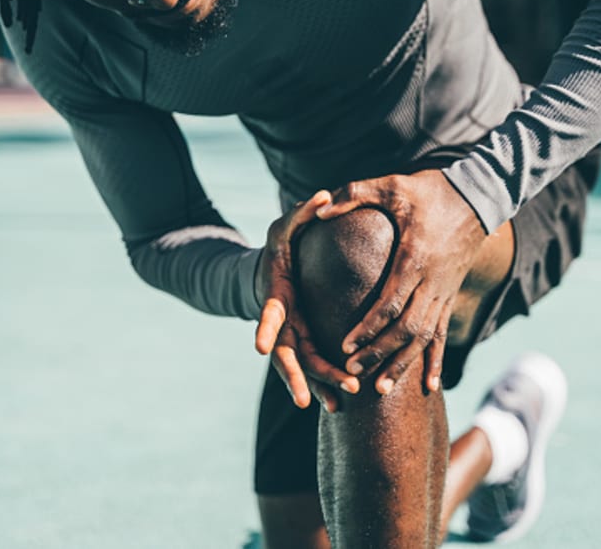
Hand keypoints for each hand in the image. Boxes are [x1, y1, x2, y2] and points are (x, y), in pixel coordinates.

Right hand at [255, 191, 360, 412]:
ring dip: (318, 385)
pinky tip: (340, 402)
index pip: (269, 313)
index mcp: (276, 294)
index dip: (266, 328)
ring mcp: (293, 334)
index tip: (260, 347)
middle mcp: (282, 320)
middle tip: (310, 396)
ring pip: (302, 366)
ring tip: (336, 406)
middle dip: (299, 374)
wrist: (275, 271)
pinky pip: (314, 366)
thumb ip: (302, 212)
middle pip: (286, 352)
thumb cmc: (281, 246)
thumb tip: (326, 195)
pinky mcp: (305, 340)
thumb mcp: (286, 225)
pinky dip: (324, 383)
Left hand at [316, 169, 486, 394]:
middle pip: (406, 328)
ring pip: (425, 337)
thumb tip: (320, 207)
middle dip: (379, 353)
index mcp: (415, 258)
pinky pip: (444, 334)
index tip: (345, 345)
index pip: (390, 303)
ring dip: (403, 363)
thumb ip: (355, 194)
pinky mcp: (450, 296)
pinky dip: (437, 361)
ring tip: (382, 388)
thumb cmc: (431, 190)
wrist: (479, 195)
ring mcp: (445, 292)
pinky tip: (431, 386)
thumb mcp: (392, 185)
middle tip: (353, 372)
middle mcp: (432, 281)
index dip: (368, 327)